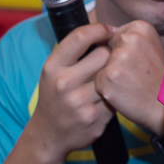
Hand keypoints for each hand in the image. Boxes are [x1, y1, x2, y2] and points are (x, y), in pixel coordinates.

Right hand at [27, 23, 114, 162]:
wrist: (49, 134)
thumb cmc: (54, 95)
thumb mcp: (53, 71)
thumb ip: (73, 51)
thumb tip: (103, 28)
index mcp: (52, 67)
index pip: (80, 37)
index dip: (99, 29)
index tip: (107, 30)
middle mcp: (64, 84)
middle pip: (103, 55)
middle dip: (109, 53)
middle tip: (109, 57)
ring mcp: (80, 103)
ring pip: (111, 76)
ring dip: (113, 74)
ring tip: (109, 76)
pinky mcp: (95, 119)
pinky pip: (115, 97)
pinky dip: (115, 94)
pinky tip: (108, 96)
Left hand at [95, 20, 163, 135]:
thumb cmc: (158, 80)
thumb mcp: (151, 48)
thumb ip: (130, 39)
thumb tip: (101, 37)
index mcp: (140, 27)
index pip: (114, 37)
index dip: (123, 53)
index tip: (139, 63)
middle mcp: (129, 38)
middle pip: (105, 50)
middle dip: (115, 64)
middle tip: (135, 76)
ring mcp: (118, 57)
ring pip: (100, 66)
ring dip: (110, 77)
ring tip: (130, 84)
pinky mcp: (108, 76)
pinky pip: (98, 82)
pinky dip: (107, 90)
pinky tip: (125, 94)